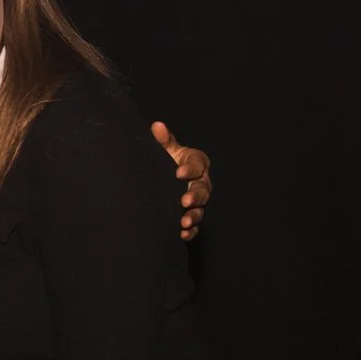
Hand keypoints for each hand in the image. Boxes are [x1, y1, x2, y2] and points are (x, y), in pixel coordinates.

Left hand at [151, 121, 211, 240]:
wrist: (165, 177)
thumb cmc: (167, 160)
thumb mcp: (167, 149)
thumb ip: (164, 140)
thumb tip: (157, 126)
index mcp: (197, 163)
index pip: (198, 164)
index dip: (190, 168)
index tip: (178, 172)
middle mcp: (201, 182)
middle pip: (203, 189)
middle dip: (195, 195)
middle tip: (184, 200)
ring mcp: (198, 200)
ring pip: (200, 209)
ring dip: (193, 216)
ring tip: (184, 222)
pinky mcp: (192, 214)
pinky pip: (195, 224)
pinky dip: (190, 230)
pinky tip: (182, 234)